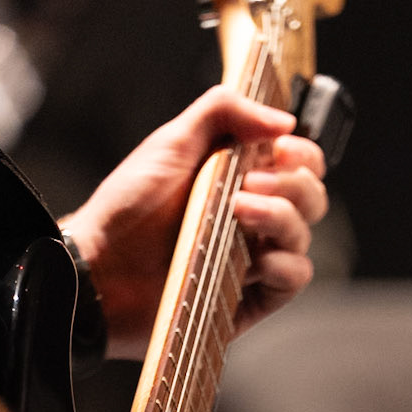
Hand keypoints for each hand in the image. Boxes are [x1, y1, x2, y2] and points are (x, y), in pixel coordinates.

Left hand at [60, 86, 327, 357]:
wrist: (100, 270)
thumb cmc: (127, 209)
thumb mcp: (171, 142)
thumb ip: (222, 111)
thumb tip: (283, 119)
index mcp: (239, 179)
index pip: (299, 163)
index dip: (301, 153)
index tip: (280, 149)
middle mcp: (252, 219)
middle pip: (311, 198)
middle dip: (293, 183)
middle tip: (250, 182)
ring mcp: (251, 259)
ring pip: (302, 235)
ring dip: (282, 216)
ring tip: (237, 210)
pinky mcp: (248, 299)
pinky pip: (294, 280)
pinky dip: (286, 265)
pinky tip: (258, 258)